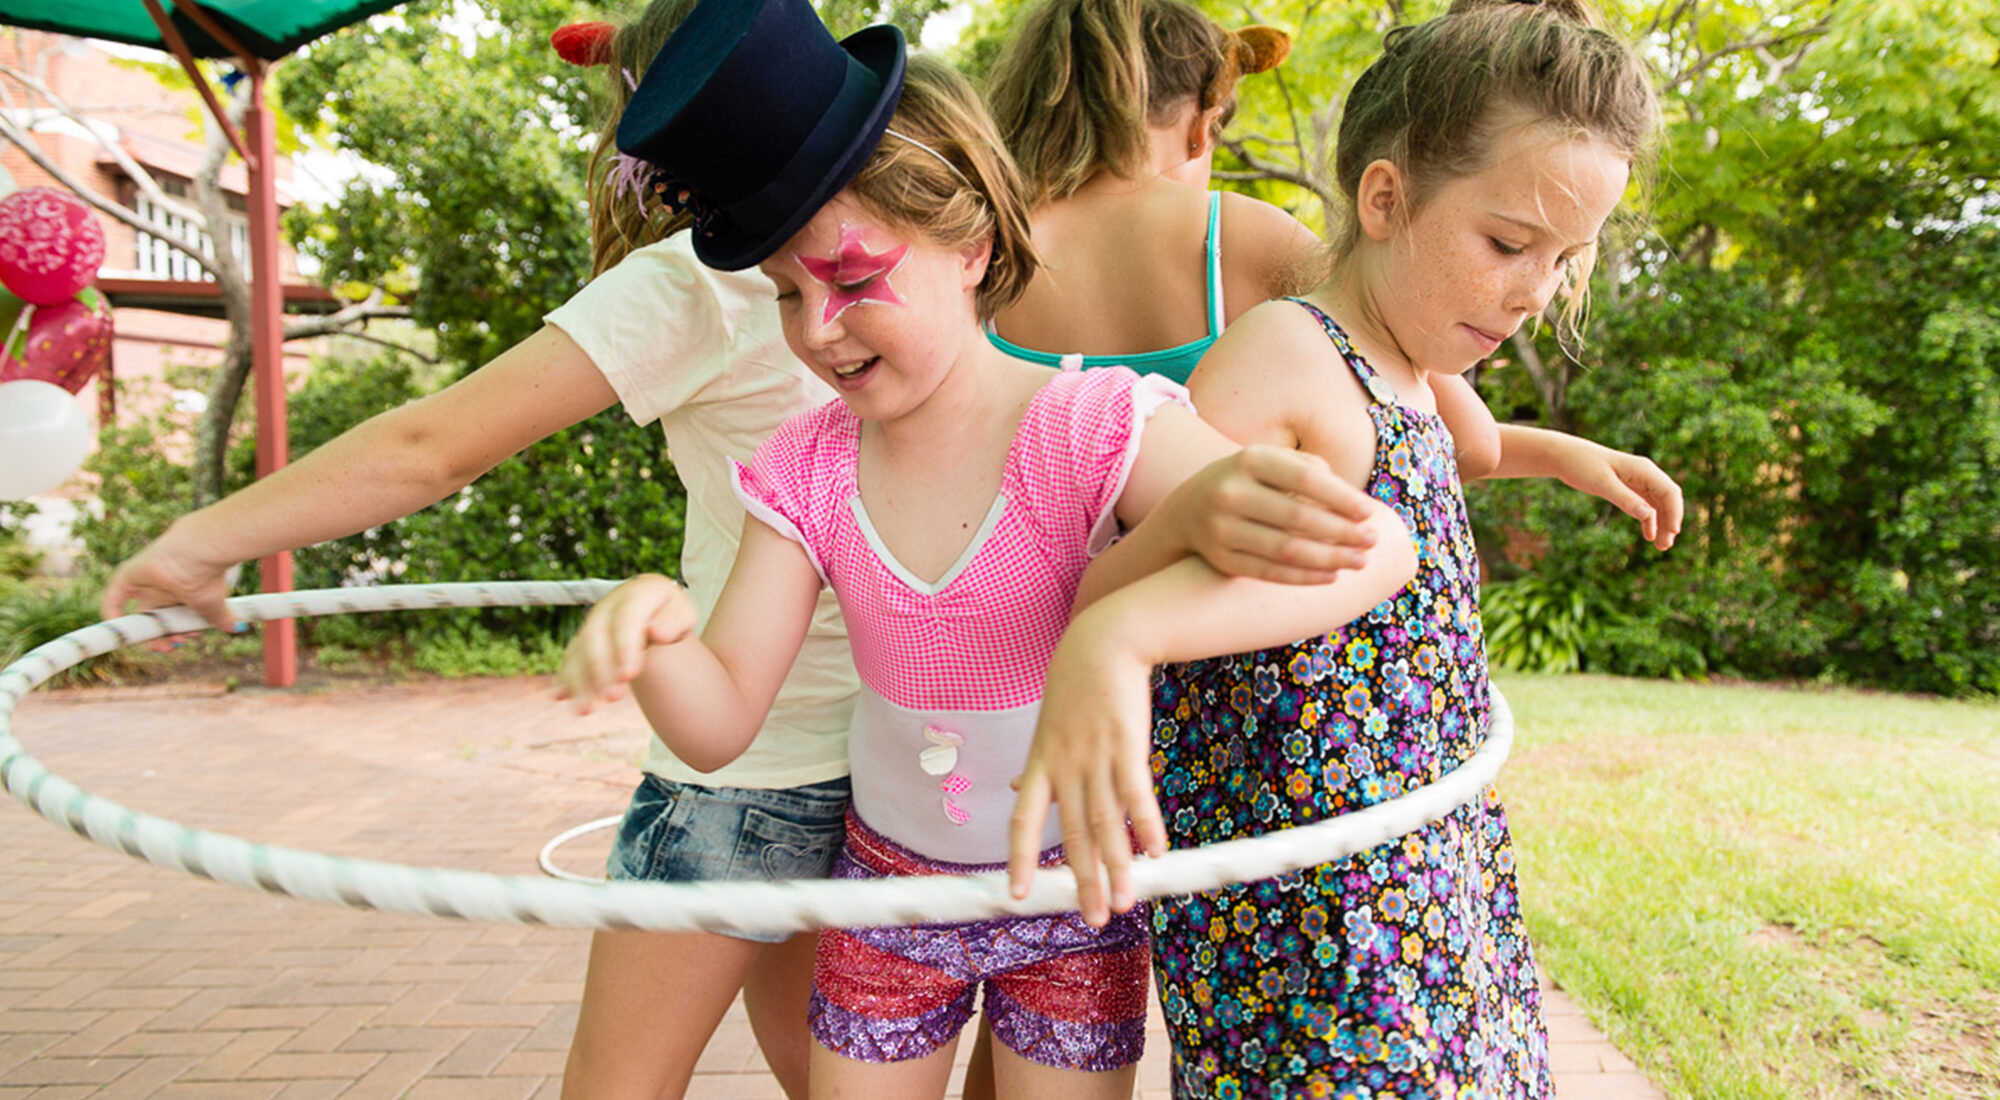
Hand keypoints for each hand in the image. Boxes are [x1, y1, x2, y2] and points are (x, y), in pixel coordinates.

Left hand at [100, 529, 237, 632]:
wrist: (200, 553)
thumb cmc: (208, 575)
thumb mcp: (214, 604)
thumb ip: (221, 618)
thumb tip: (237, 628)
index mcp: (178, 593)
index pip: (171, 618)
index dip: (174, 633)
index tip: (182, 642)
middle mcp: (160, 589)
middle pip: (155, 619)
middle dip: (163, 637)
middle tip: (173, 645)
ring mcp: (144, 583)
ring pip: (139, 615)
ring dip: (149, 634)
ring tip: (165, 641)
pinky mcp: (128, 576)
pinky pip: (113, 599)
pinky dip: (114, 616)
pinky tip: (124, 632)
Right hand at [554, 574, 695, 714]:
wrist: (651, 603)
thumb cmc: (671, 614)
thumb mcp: (683, 613)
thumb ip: (675, 621)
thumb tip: (658, 633)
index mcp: (637, 595)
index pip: (627, 620)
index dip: (625, 647)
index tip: (628, 675)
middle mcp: (609, 606)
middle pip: (597, 636)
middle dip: (601, 669)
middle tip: (612, 698)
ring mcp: (593, 621)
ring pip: (579, 649)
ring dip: (580, 680)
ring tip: (585, 710)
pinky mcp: (584, 638)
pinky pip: (571, 657)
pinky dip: (566, 678)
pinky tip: (560, 697)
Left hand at [1008, 612, 1164, 926]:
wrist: (1100, 646)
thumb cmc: (1074, 690)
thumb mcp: (1046, 730)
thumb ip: (1037, 767)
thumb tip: (1016, 788)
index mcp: (1041, 766)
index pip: (1021, 822)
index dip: (1019, 859)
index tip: (1017, 895)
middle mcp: (1064, 768)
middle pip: (1072, 834)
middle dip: (1084, 880)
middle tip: (1093, 919)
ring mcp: (1094, 758)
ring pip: (1105, 823)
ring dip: (1117, 866)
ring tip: (1125, 901)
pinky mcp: (1126, 745)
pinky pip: (1135, 794)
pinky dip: (1145, 825)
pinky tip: (1156, 853)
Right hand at [1175, 445, 1377, 583]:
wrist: (1186, 510)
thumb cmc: (1247, 482)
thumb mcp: (1269, 462)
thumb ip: (1308, 470)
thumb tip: (1351, 500)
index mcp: (1250, 459)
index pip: (1307, 480)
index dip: (1343, 498)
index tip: (1370, 513)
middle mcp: (1231, 492)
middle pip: (1299, 517)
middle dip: (1342, 532)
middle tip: (1372, 541)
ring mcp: (1221, 527)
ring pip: (1286, 550)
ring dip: (1330, 558)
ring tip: (1360, 561)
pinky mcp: (1220, 558)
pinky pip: (1269, 572)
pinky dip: (1304, 577)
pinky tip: (1331, 575)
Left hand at [1559, 444, 1683, 550]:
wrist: (1564, 456)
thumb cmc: (1582, 466)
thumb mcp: (1603, 484)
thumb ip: (1625, 499)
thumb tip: (1648, 515)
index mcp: (1643, 469)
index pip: (1669, 492)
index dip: (1675, 513)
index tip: (1673, 533)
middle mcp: (1645, 474)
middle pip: (1667, 500)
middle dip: (1670, 522)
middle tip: (1665, 546)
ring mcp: (1638, 481)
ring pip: (1658, 504)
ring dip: (1662, 524)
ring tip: (1661, 547)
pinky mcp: (1628, 488)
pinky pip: (1645, 505)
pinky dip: (1649, 520)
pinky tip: (1649, 536)